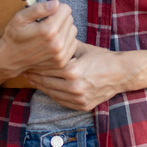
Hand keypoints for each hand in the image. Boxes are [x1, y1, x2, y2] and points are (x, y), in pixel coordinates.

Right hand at [0, 0, 78, 78]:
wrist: (10, 59)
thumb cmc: (14, 36)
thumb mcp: (21, 18)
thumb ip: (39, 9)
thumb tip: (56, 3)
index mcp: (48, 30)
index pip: (66, 9)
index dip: (56, 8)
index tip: (48, 14)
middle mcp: (57, 43)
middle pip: (70, 19)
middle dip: (60, 18)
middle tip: (47, 23)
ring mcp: (60, 54)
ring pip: (73, 31)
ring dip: (64, 29)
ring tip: (50, 33)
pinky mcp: (62, 61)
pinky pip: (73, 43)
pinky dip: (66, 41)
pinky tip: (54, 42)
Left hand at [26, 43, 146, 110]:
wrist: (121, 73)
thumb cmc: (101, 57)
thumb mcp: (80, 47)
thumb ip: (62, 46)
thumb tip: (45, 40)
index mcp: (72, 70)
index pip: (46, 69)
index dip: (35, 65)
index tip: (27, 61)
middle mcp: (74, 86)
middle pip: (46, 82)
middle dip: (34, 76)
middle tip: (25, 70)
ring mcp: (78, 98)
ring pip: (51, 93)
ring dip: (41, 86)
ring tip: (33, 79)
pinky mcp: (82, 106)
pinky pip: (61, 101)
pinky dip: (52, 94)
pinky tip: (47, 87)